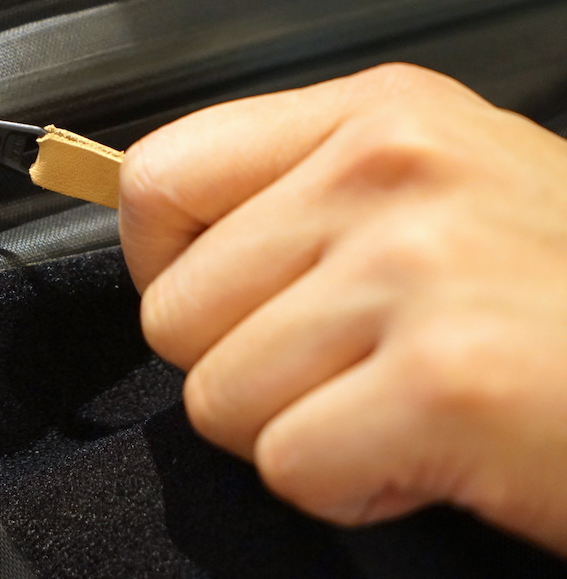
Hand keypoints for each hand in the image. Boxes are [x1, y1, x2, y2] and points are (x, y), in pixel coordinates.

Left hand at [119, 63, 566, 555]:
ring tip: (408, 405)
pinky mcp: (445, 379)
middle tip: (356, 370)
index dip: (167, 265)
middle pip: (174, 310)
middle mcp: (391, 172)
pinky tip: (440, 452)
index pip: (161, 177)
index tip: (224, 301)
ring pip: (219, 397)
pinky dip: (355, 488)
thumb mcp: (445, 194)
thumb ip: (306, 201)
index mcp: (380, 117)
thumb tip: (170, 245)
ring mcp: (418, 269)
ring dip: (303, 430)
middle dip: (246, 368)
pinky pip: (290, 465)